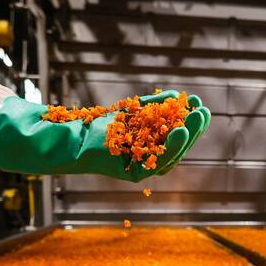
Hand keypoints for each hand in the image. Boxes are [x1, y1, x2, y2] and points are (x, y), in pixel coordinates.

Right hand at [0, 91, 210, 181]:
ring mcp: (142, 140)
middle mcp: (143, 158)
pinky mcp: (137, 125)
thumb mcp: (107, 151)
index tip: (183, 130)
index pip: (165, 160)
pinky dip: (164, 104)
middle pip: (173, 144)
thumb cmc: (84, 150)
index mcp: (139, 171)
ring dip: (183, 115)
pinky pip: (154, 115)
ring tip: (198, 102)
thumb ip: (123, 146)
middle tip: (202, 112)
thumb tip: (160, 141)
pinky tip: (176, 95)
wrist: (64, 139)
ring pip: (169, 128)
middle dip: (189, 127)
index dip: (176, 145)